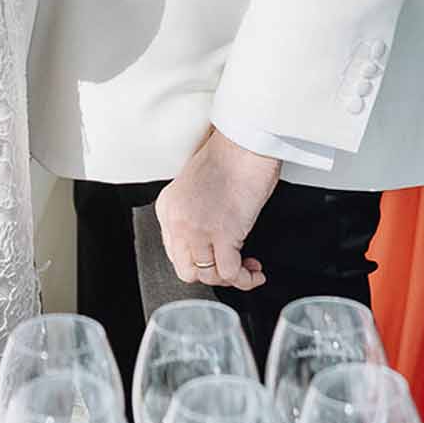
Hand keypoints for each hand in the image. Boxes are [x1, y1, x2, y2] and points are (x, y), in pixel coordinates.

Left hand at [155, 129, 278, 291]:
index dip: (199, 260)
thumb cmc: (230, 157)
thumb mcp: (197, 187)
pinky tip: (255, 272)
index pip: (174, 252)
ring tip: (247, 268)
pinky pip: (231, 274)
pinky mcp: (223, 234)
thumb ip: (194, 213)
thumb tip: (208, 238)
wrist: (245, 142)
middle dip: (211, 274)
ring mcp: (198, 229)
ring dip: (231, 278)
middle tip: (230, 265)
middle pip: (187, 270)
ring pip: (208, 276)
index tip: (215, 258)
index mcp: (168, 207)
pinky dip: (245, 279)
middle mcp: (178, 221)